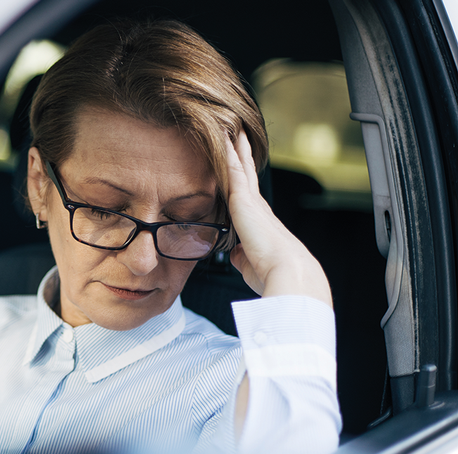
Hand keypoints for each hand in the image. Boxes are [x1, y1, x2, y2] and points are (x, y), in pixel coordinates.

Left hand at [225, 131, 331, 307]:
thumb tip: (234, 253)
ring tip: (229, 124)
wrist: (288, 272)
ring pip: (240, 165)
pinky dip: (227, 152)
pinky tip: (221, 135)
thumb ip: (240, 254)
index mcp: (258, 220)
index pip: (246, 192)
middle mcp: (257, 206)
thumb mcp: (249, 263)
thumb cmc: (272, 273)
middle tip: (237, 130)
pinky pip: (233, 168)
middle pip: (246, 171)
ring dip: (234, 145)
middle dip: (240, 152)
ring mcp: (251, 200)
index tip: (239, 162)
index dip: (243, 175)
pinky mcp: (244, 199)